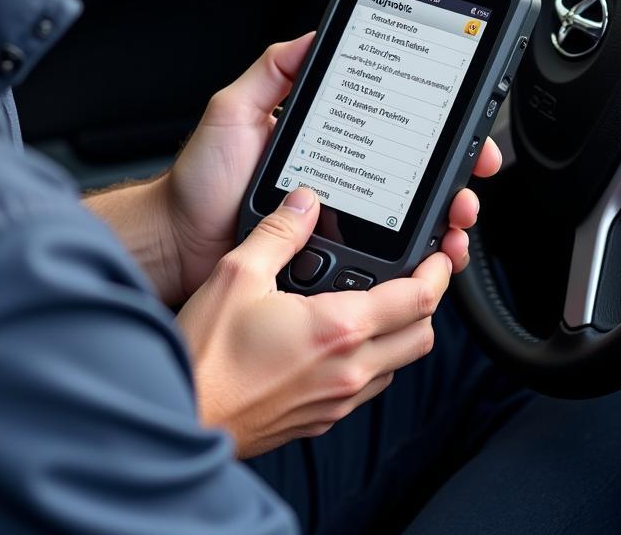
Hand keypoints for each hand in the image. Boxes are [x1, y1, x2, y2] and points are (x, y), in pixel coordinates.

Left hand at [164, 33, 500, 298]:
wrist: (181, 243)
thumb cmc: (203, 181)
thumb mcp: (234, 110)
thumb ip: (272, 70)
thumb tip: (315, 35)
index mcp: (330, 137)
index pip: (395, 124)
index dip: (437, 123)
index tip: (463, 122)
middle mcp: (347, 176)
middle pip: (419, 172)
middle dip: (459, 172)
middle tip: (472, 175)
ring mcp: (346, 219)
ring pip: (416, 217)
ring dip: (450, 215)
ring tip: (459, 218)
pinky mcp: (340, 256)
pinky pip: (392, 258)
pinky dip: (423, 257)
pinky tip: (436, 253)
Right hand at [177, 185, 452, 456]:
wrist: (180, 418)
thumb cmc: (204, 358)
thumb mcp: (237, 274)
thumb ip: (280, 232)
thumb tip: (305, 202)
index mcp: (338, 329)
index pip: (418, 299)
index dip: (438, 272)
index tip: (440, 255)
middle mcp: (348, 370)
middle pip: (421, 335)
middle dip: (428, 302)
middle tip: (418, 275)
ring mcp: (336, 400)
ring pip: (398, 365)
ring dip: (401, 333)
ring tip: (381, 303)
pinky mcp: (320, 419)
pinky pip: (367, 387)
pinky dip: (372, 360)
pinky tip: (342, 340)